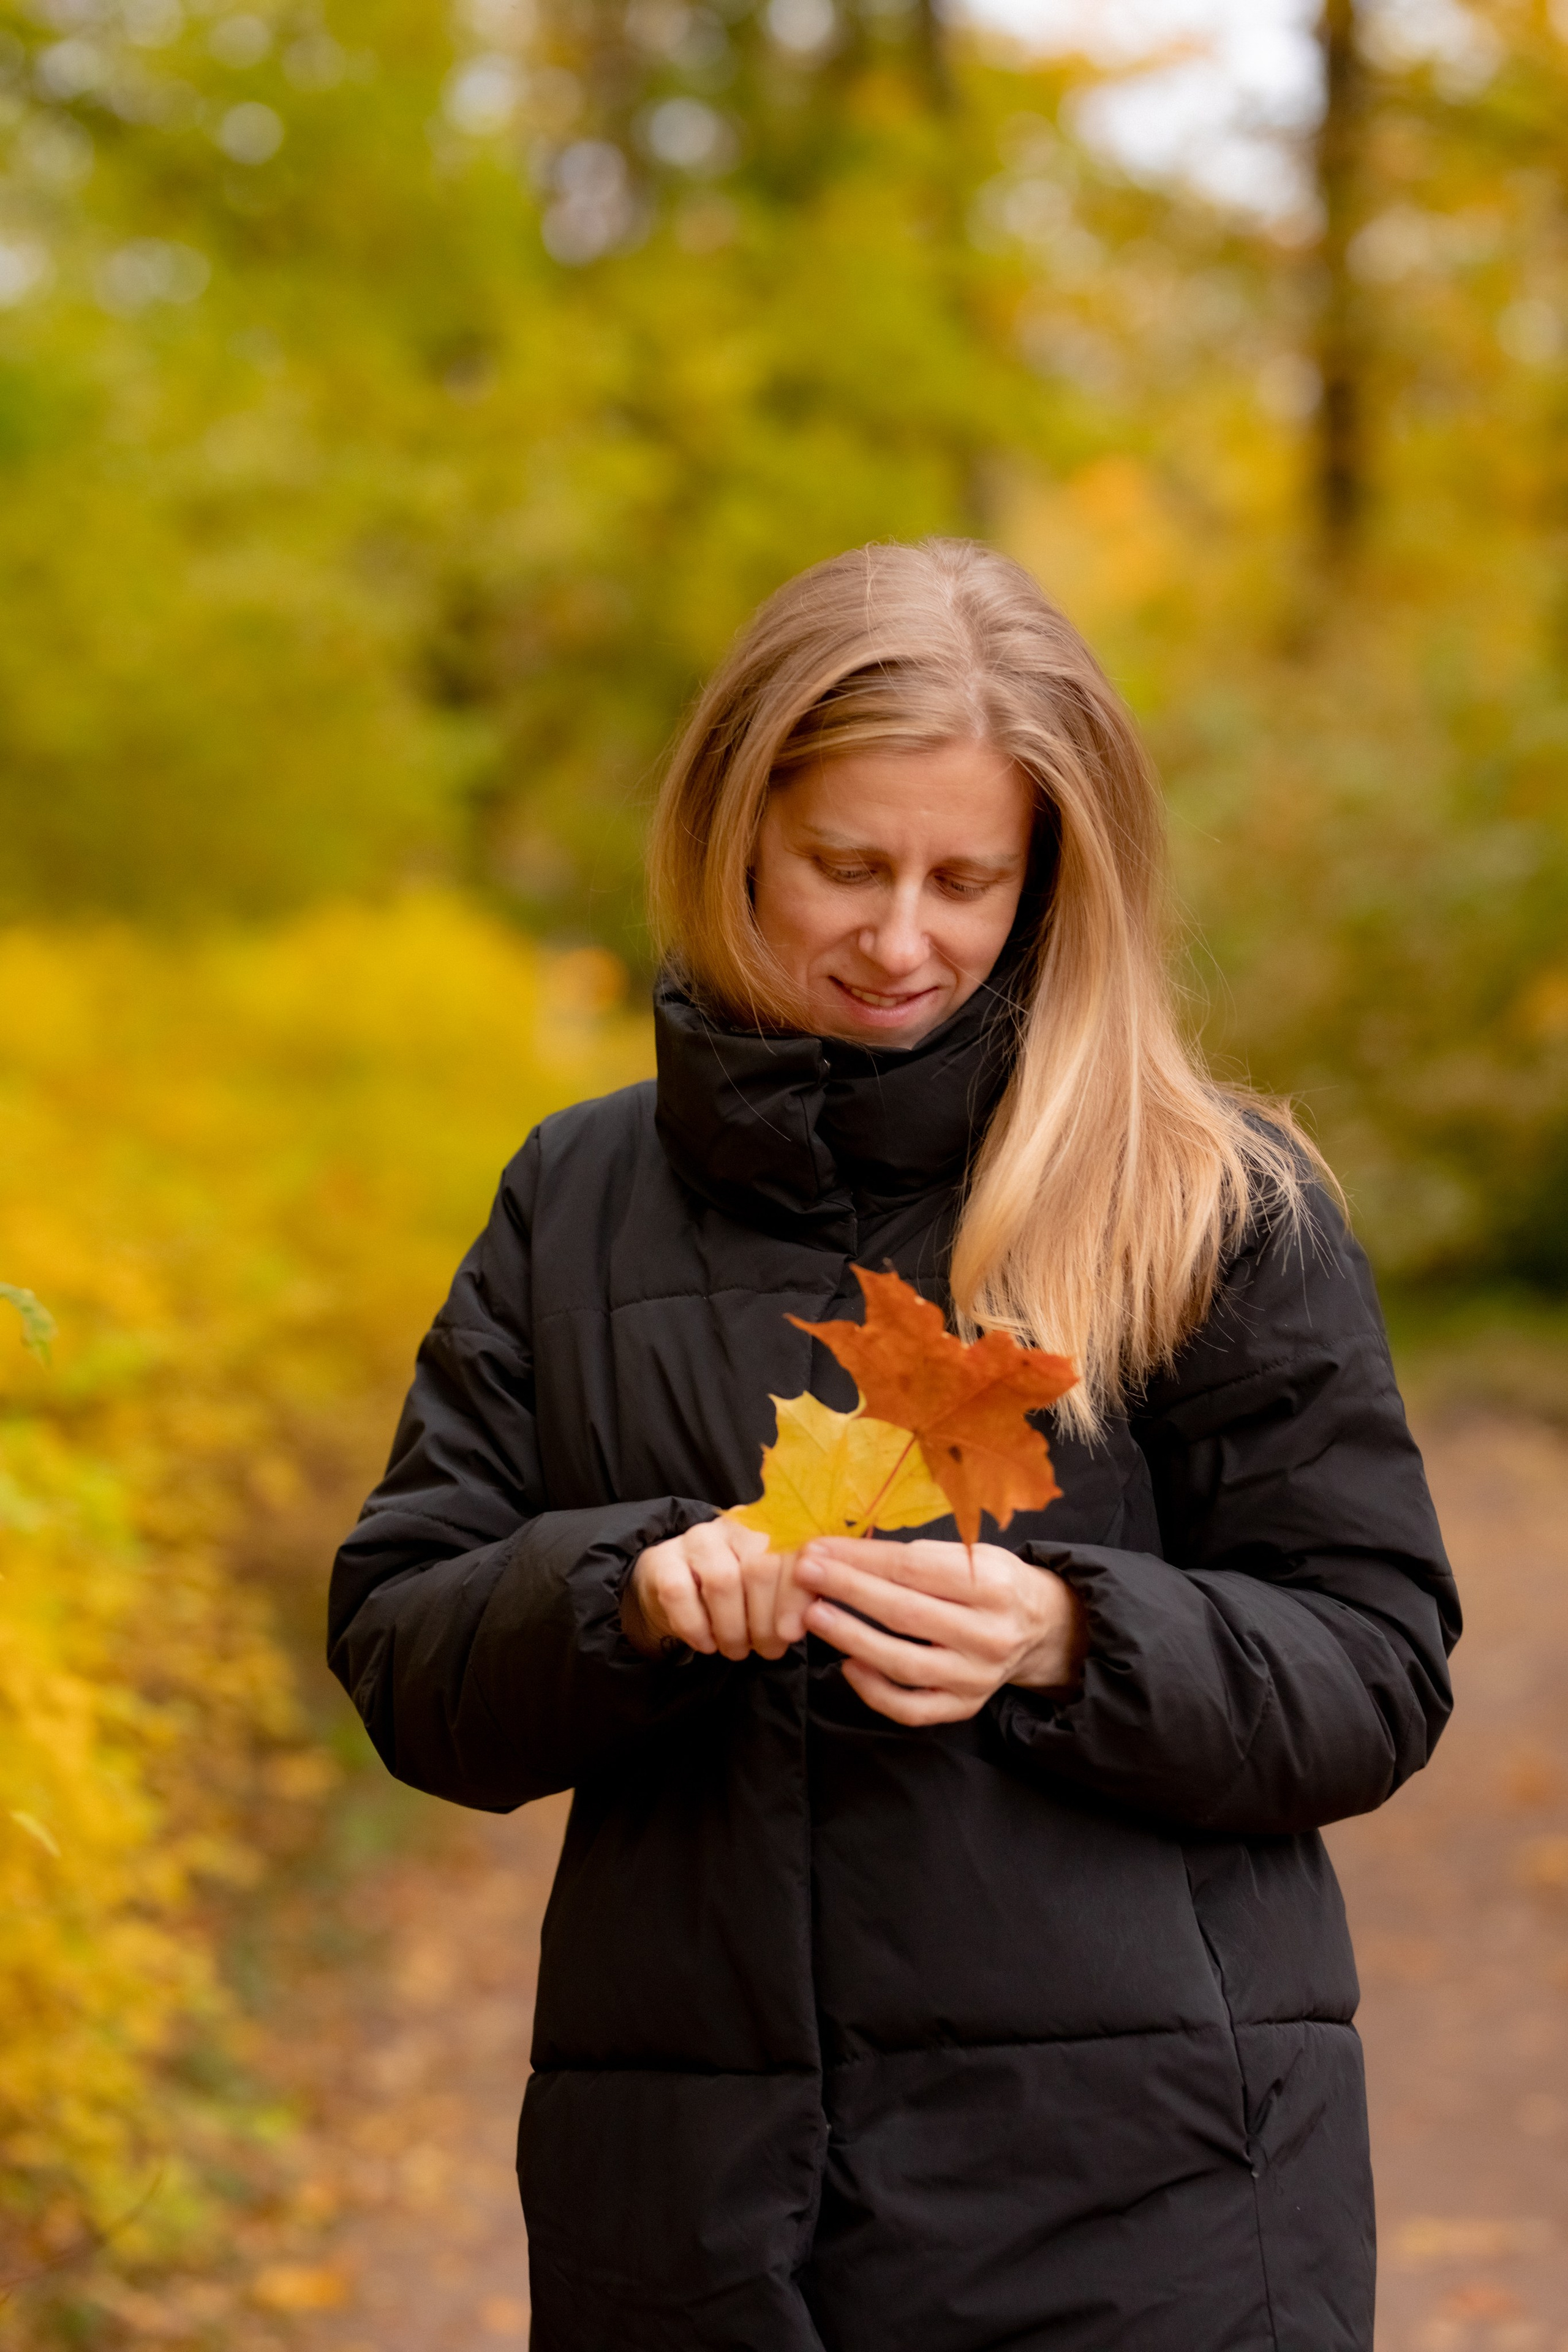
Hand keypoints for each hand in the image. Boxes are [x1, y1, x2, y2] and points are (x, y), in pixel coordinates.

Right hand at [622, 1519, 807, 1662]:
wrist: (680, 1586)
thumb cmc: (740, 1592)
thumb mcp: (774, 1592)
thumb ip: (794, 1598)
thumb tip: (801, 1624)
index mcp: (771, 1527)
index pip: (791, 1555)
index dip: (794, 1598)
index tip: (792, 1635)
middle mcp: (734, 1525)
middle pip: (758, 1568)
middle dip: (765, 1620)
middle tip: (766, 1650)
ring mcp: (696, 1539)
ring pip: (722, 1581)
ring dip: (732, 1628)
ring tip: (737, 1650)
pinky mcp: (662, 1559)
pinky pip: (680, 1594)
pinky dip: (696, 1627)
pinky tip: (706, 1644)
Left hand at [794, 1537, 1086, 1725]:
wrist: (1041, 1627)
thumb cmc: (993, 1582)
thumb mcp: (972, 1554)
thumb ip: (920, 1557)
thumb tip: (848, 1554)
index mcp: (991, 1585)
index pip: (913, 1570)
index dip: (861, 1559)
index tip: (820, 1549)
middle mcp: (988, 1634)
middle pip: (904, 1613)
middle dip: (847, 1590)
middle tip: (804, 1573)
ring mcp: (976, 1676)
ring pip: (903, 1664)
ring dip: (851, 1638)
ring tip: (813, 1615)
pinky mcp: (966, 1706)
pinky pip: (912, 1708)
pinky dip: (875, 1691)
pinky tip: (847, 1666)